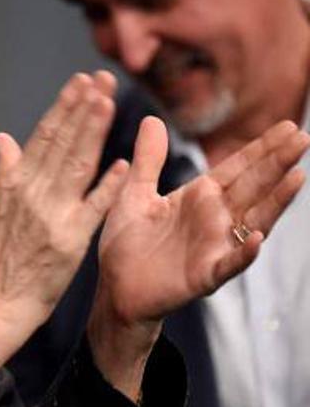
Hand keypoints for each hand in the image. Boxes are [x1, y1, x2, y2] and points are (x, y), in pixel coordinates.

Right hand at [0, 71, 125, 332]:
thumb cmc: (2, 255)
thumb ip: (6, 170)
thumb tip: (3, 136)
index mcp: (16, 182)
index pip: (44, 134)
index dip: (64, 106)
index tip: (80, 80)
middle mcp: (33, 192)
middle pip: (62, 142)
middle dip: (83, 107)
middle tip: (102, 78)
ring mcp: (51, 214)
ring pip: (76, 164)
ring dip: (93, 131)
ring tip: (108, 101)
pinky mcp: (70, 240)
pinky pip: (92, 208)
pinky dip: (106, 185)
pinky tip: (121, 163)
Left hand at [89, 117, 307, 395]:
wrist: (115, 287)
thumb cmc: (128, 242)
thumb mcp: (135, 192)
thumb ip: (149, 159)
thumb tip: (152, 119)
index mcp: (199, 197)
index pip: (237, 168)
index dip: (260, 148)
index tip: (287, 125)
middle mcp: (214, 219)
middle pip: (252, 187)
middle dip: (276, 163)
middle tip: (303, 137)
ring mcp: (214, 247)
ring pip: (253, 220)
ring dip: (276, 201)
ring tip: (297, 177)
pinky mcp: (204, 275)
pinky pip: (229, 263)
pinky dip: (244, 252)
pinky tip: (257, 238)